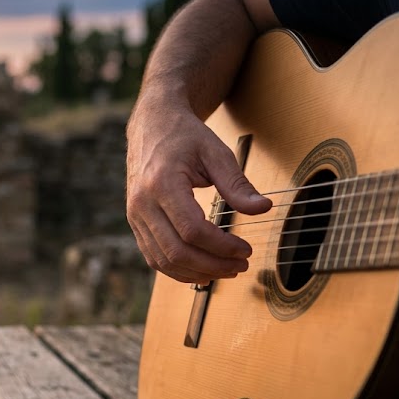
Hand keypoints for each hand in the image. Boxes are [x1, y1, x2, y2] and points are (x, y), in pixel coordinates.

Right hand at [126, 93, 271, 284]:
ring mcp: (135, 215)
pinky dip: (178, 269)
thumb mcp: (216, 153)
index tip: (245, 249)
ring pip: (163, 260)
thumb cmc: (184, 137)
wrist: (151, 125)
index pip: (192, 230)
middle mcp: (142, 203)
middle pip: (177, 251)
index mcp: (162, 184)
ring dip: (196, 273)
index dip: (222, 246)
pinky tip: (202, 269)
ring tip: (225, 270)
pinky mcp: (135, 222)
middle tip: (240, 265)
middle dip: (212, 265)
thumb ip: (237, 184)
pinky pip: (153, 256)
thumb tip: (263, 208)